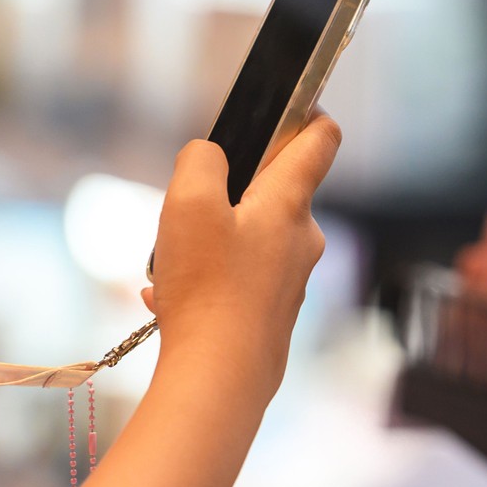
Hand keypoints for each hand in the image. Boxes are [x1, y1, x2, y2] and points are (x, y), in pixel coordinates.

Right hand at [142, 117, 339, 398]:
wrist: (219, 379)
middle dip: (231, 191)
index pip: (321, 141)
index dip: (309, 115)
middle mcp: (301, 241)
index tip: (290, 108)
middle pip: (274, 193)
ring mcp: (289, 282)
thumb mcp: (188, 203)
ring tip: (171, 263)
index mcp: (290, 204)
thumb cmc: (208, 289)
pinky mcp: (270, 316)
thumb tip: (209, 156)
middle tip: (189, 208)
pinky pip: (233, 281)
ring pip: (246, 240)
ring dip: (207, 241)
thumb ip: (200, 161)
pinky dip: (201, 281)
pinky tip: (166, 298)